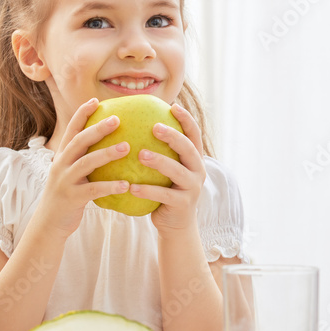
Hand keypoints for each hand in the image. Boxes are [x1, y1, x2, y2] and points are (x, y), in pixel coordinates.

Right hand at [35, 98, 131, 237]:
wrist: (49, 223)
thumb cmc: (67, 196)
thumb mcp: (71, 174)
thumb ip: (84, 160)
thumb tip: (110, 145)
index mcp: (62, 156)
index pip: (71, 130)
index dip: (82, 114)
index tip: (96, 100)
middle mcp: (61, 165)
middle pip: (79, 141)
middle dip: (97, 128)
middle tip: (117, 119)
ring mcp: (65, 181)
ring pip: (86, 163)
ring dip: (106, 153)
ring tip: (126, 147)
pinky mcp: (72, 198)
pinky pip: (94, 190)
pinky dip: (110, 186)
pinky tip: (127, 185)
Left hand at [130, 103, 205, 236]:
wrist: (175, 224)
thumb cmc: (164, 191)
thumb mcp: (165, 170)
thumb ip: (157, 151)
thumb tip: (134, 125)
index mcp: (193, 159)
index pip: (194, 134)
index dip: (186, 119)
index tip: (173, 106)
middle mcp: (197, 171)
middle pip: (189, 149)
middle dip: (173, 136)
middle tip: (154, 127)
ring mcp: (192, 188)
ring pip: (177, 171)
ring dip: (159, 161)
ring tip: (140, 155)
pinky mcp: (182, 204)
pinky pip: (164, 195)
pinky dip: (148, 190)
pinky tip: (132, 187)